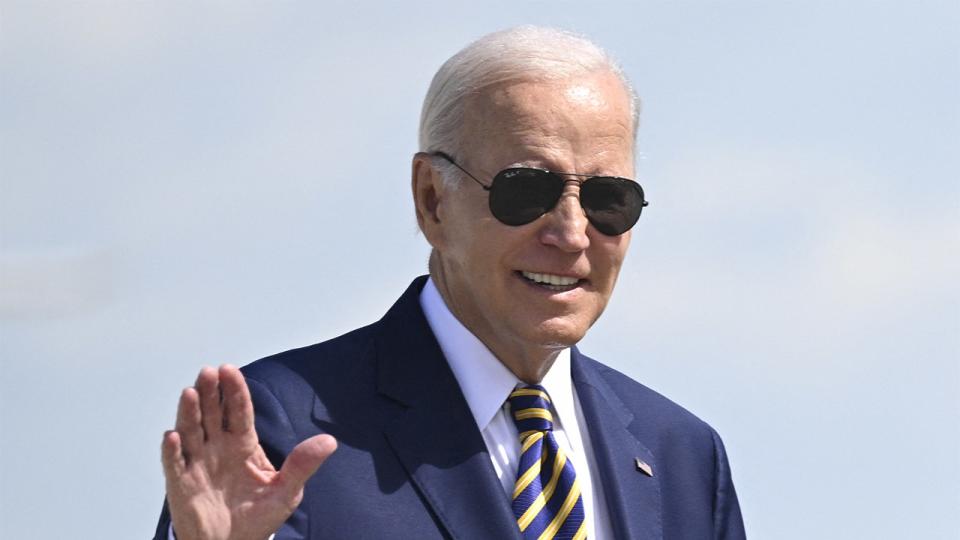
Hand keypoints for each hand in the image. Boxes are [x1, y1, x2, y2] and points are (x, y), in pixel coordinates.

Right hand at [161, 365, 336, 539]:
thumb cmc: (257, 519)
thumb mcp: (287, 491)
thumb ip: (303, 465)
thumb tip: (329, 441)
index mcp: (243, 444)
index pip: (238, 411)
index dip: (235, 390)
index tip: (230, 369)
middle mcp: (218, 448)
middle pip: (213, 413)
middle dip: (211, 392)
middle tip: (209, 372)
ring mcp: (198, 464)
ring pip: (191, 431)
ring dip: (189, 412)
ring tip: (190, 393)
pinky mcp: (182, 484)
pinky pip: (174, 464)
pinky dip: (172, 450)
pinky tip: (173, 436)